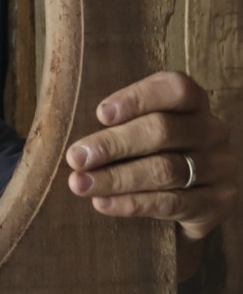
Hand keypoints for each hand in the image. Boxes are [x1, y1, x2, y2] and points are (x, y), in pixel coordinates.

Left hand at [65, 72, 237, 242]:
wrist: (184, 203)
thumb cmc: (147, 156)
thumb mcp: (134, 133)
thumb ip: (113, 126)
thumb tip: (74, 141)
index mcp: (192, 104)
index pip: (175, 89)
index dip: (138, 98)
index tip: (100, 113)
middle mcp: (211, 131)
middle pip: (163, 130)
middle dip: (113, 144)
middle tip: (76, 157)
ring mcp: (219, 167)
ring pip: (165, 169)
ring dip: (116, 178)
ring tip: (80, 184)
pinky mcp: (217, 202)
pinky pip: (171, 203)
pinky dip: (132, 204)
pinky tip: (103, 203)